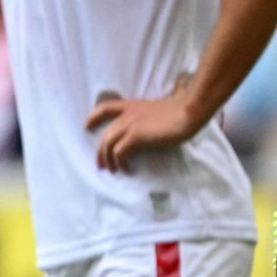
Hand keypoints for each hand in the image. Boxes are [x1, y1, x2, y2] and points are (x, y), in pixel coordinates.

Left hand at [86, 86, 201, 172]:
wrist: (189, 110)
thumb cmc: (182, 110)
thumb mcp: (160, 111)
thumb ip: (151, 117)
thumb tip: (153, 128)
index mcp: (132, 106)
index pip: (105, 108)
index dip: (94, 117)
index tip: (87, 126)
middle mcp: (127, 114)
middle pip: (106, 134)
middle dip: (100, 151)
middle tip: (102, 165)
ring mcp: (130, 124)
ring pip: (108, 144)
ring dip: (108, 159)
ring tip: (112, 170)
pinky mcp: (136, 135)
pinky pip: (119, 152)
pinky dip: (120, 162)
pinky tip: (126, 169)